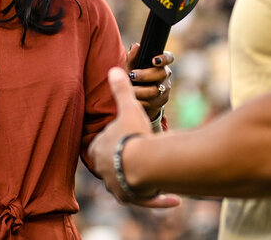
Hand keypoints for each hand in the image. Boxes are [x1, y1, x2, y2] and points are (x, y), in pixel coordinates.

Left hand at [88, 67, 179, 206]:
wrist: (143, 161)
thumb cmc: (132, 134)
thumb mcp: (128, 108)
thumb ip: (121, 90)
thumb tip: (114, 69)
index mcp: (97, 150)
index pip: (97, 146)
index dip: (108, 142)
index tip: (118, 138)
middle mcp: (103, 171)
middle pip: (110, 167)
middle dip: (122, 163)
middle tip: (137, 156)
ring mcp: (116, 186)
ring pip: (126, 185)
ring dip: (139, 183)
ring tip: (153, 178)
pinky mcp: (131, 197)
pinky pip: (146, 200)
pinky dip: (159, 199)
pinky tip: (173, 200)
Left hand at [125, 43, 173, 120]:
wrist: (135, 99)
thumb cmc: (133, 78)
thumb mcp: (131, 67)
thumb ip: (132, 57)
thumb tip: (136, 46)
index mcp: (160, 64)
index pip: (169, 57)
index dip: (164, 58)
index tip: (154, 60)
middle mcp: (165, 76)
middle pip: (161, 74)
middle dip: (145, 75)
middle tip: (131, 75)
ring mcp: (164, 90)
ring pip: (156, 90)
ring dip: (140, 90)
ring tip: (128, 90)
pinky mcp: (160, 103)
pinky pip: (151, 103)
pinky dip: (140, 101)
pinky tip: (132, 100)